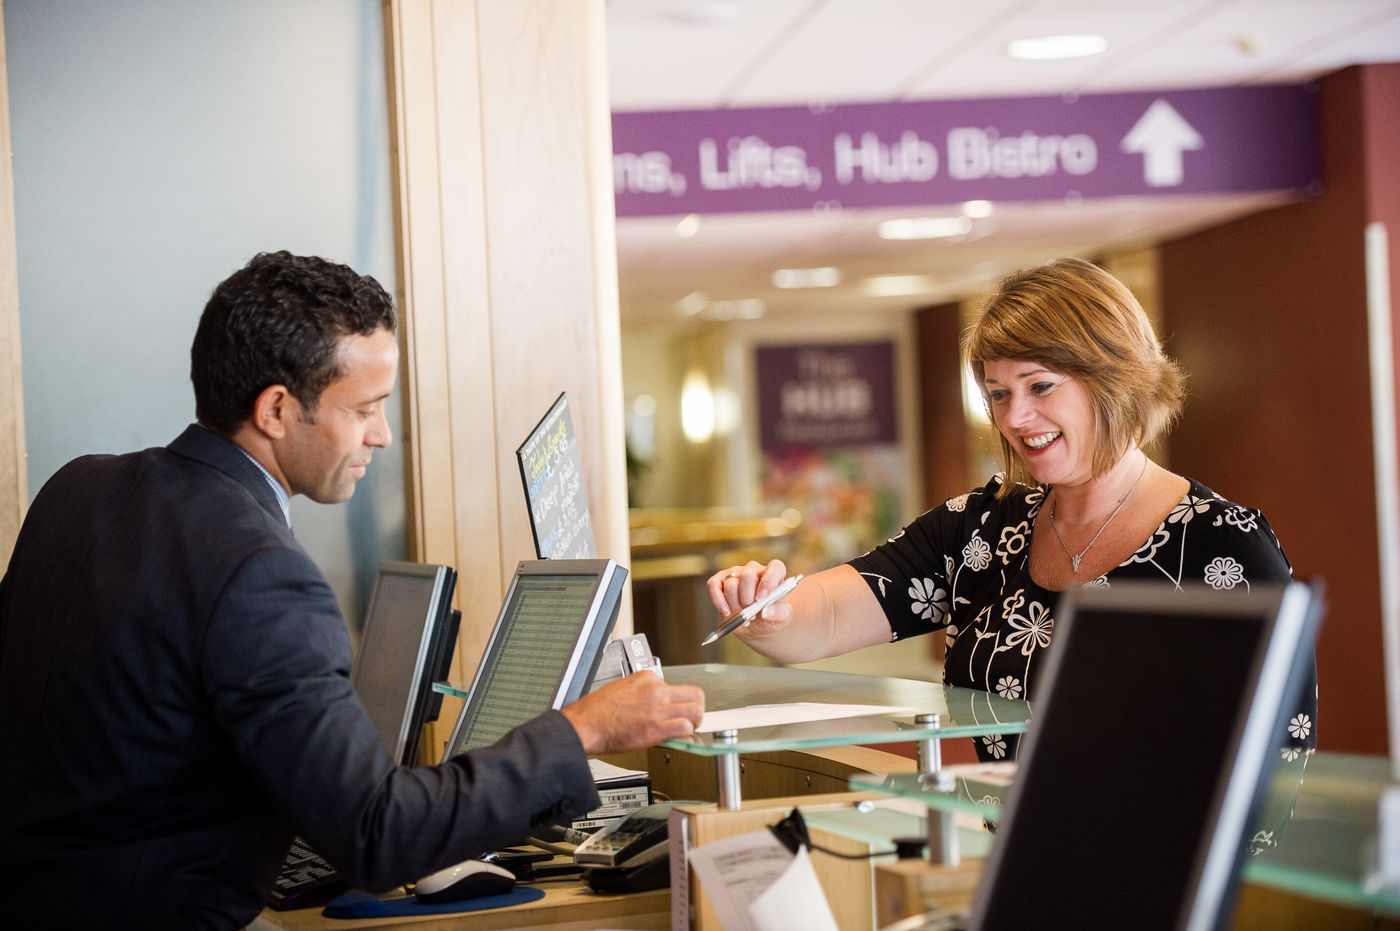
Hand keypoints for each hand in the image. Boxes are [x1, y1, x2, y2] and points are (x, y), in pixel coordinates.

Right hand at [561, 671, 704, 754]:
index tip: (674, 709)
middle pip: (695, 693)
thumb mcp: (622, 689)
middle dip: (697, 707)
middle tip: (693, 717)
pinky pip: (685, 728)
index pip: (675, 686)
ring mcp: (657, 708)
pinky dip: (687, 734)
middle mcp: (655, 689)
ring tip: (689, 728)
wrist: (584, 725)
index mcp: (646, 677)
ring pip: (696, 710)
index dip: (676, 700)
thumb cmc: (596, 712)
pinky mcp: (656, 727)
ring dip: (696, 721)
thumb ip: (643, 694)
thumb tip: (656, 705)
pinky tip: (680, 737)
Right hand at [705, 559, 793, 637]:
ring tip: (743, 615)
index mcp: (774, 574)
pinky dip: (718, 601)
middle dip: (747, 598)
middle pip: (748, 574)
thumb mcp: (782, 618)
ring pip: (731, 584)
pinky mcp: (720, 580)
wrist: (756, 626)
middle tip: (752, 613)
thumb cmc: (771, 617)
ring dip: (735, 604)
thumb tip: (765, 612)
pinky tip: (726, 612)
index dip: (769, 581)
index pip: (775, 567)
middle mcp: (754, 570)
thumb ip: (778, 613)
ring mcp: (736, 573)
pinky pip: (714, 585)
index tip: (761, 599)